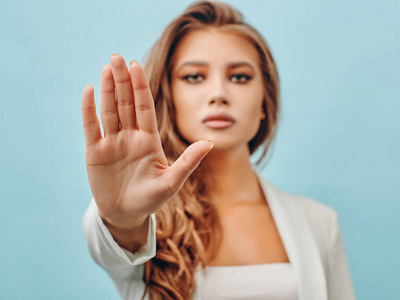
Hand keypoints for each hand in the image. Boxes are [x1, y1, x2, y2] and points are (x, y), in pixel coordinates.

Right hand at [81, 54, 212, 228]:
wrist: (126, 214)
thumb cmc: (151, 199)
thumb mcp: (172, 182)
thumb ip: (188, 162)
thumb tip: (211, 142)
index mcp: (148, 140)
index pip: (144, 108)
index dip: (140, 87)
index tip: (136, 66)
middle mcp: (130, 136)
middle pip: (126, 103)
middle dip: (122, 80)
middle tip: (117, 57)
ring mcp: (112, 142)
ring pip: (109, 110)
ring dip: (107, 89)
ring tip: (106, 67)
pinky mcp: (95, 152)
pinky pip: (91, 127)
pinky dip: (89, 110)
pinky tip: (89, 91)